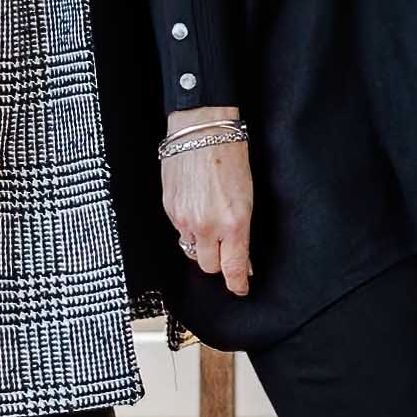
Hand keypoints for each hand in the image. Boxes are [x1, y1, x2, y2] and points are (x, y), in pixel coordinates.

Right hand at [163, 124, 255, 300]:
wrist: (201, 128)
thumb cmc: (230, 154)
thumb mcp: (247, 194)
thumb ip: (242, 228)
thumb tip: (241, 254)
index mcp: (233, 222)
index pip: (233, 268)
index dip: (237, 283)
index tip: (241, 288)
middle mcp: (206, 225)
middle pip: (208, 266)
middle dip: (218, 262)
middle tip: (225, 250)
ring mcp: (184, 218)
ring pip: (190, 250)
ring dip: (201, 245)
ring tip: (209, 226)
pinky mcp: (169, 208)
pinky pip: (179, 230)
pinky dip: (188, 227)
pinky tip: (196, 208)